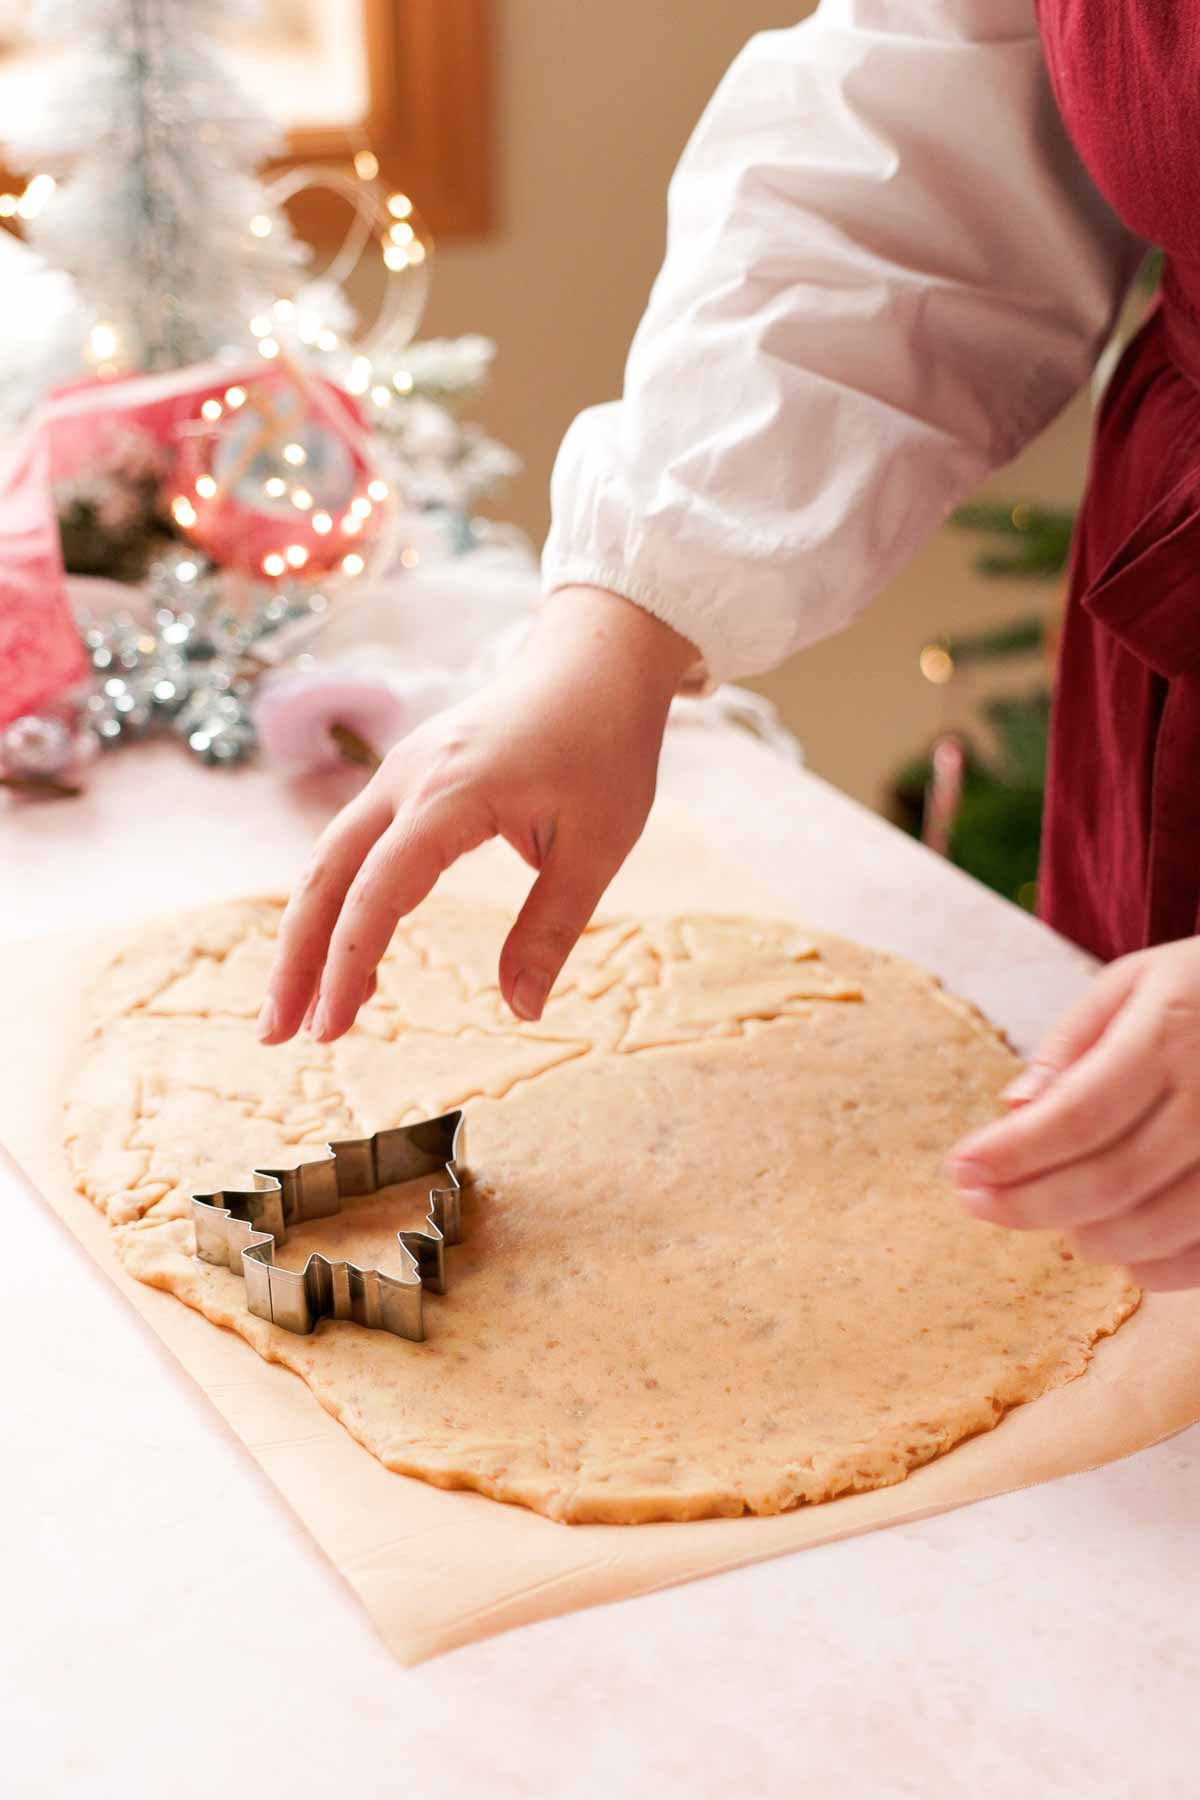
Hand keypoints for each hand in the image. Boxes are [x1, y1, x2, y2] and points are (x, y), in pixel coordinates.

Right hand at [257, 586, 697, 1045]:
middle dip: (294, 960)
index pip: (378, 890)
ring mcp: (399, 774)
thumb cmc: (605, 748)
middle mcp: (407, 779)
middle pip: (325, 875)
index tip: (332, 1029)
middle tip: (276, 1036)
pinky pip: (354, 845)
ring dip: (305, 935)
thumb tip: (521, 1010)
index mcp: (452, 794)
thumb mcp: (599, 846)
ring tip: (296, 1011)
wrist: (595, 663)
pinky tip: (348, 954)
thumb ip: (551, 928)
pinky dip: (338, 902)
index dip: (348, 963)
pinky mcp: (406, 777)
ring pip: (328, 860)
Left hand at [947, 938, 1199, 1289]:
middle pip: (1109, 1181)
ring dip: (1084, 1236)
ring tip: (1041, 1212)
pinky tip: (1111, 1244)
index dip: (1011, 1153)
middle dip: (1026, 1203)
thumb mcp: (1137, 980)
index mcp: (1173, 1034)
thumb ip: (1073, 1043)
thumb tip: (1014, 1109)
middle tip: (975, 1202)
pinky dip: (1150, 1266)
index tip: (958, 1168)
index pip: (1077, 1115)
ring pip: (1156, 1229)